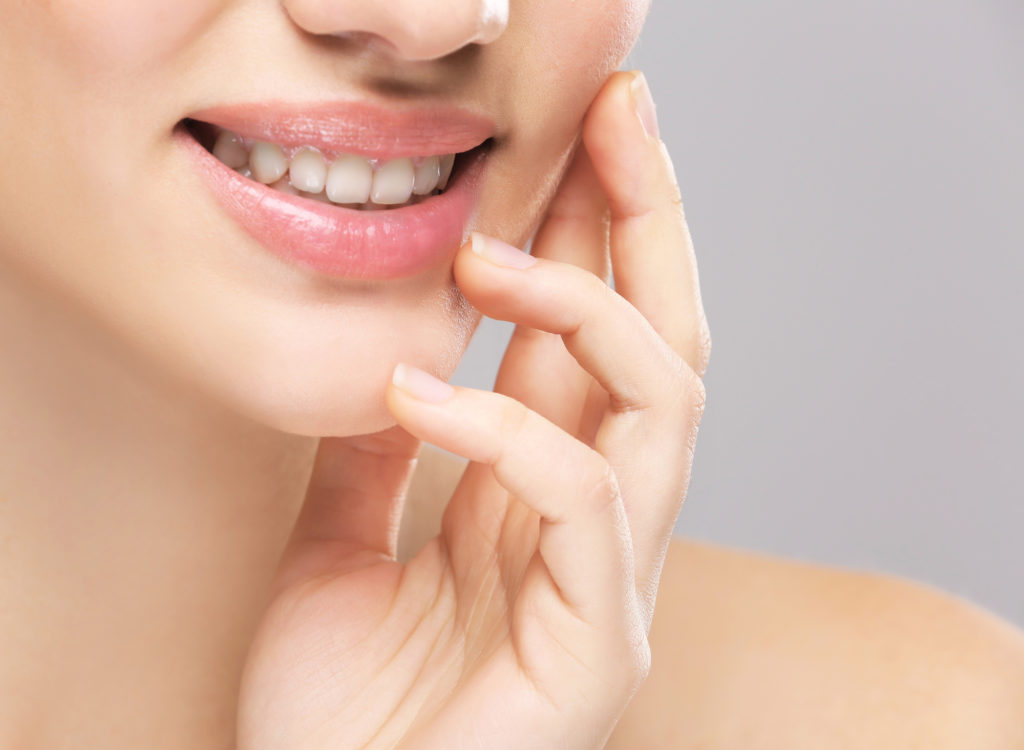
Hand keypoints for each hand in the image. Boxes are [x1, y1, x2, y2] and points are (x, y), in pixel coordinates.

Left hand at [237, 70, 709, 749]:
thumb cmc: (340, 721)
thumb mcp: (338, 550)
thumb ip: (372, 455)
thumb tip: (388, 349)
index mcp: (544, 506)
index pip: (596, 347)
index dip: (594, 237)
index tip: (574, 135)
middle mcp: (600, 531)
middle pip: (664, 346)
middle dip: (644, 222)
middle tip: (616, 112)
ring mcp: (613, 584)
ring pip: (663, 402)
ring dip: (583, 305)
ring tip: (488, 255)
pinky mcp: (602, 642)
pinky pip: (583, 499)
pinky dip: (503, 427)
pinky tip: (414, 387)